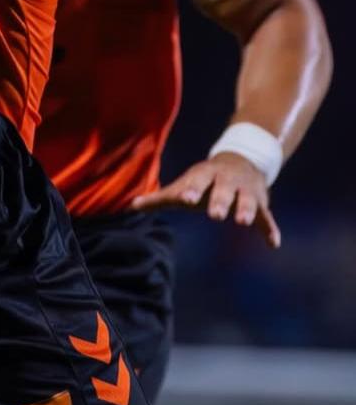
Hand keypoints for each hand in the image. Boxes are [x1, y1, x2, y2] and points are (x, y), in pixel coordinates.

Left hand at [132, 152, 280, 248]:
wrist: (241, 160)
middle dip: (220, 201)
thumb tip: (131, 206)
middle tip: (215, 215)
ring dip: (246, 210)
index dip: (191, 190)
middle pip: (223, 190)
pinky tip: (274, 243)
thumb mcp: (185, 184)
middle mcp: (226, 180)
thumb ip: (161, 197)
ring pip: (248, 200)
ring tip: (242, 222)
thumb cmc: (205, 180)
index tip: (185, 198)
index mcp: (205, 174)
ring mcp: (245, 191)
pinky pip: (267, 217)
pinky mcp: (261, 203)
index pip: (196, 182)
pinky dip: (270, 229)